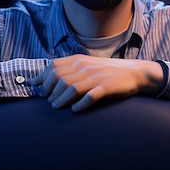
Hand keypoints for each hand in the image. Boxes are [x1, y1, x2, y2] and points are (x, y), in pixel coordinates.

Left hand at [34, 54, 163, 111]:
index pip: (54, 66)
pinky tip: (75, 110)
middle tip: (48, 100)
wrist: (134, 72)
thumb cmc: (108, 71)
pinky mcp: (106, 88)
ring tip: (56, 106)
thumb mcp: (88, 65)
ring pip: (71, 87)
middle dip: (49, 90)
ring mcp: (96, 77)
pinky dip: (79, 104)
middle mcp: (85, 66)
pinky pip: (89, 96)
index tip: (34, 87)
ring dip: (60, 99)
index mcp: (79, 59)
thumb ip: (70, 69)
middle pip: (59, 77)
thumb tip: (47, 77)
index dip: (42, 77)